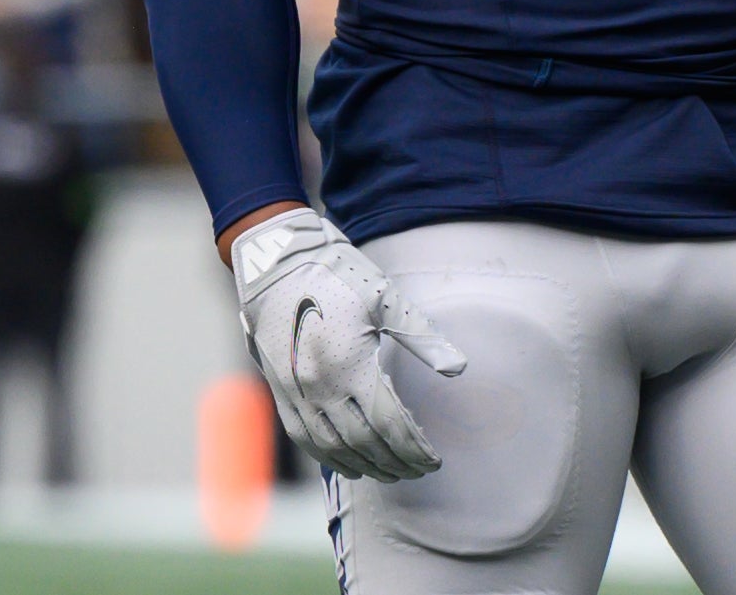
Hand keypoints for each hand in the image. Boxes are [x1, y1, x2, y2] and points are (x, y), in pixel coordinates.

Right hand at [229, 207, 466, 480]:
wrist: (276, 262)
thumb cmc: (337, 276)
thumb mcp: (386, 298)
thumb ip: (422, 337)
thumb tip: (458, 368)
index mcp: (351, 363)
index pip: (389, 424)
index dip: (413, 447)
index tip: (434, 460)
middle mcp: (320, 386)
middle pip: (364, 443)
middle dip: (395, 462)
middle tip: (419, 471)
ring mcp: (296, 393)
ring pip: (333, 448)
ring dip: (365, 467)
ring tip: (391, 473)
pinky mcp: (281, 391)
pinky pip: (305, 439)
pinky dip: (329, 458)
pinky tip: (349, 465)